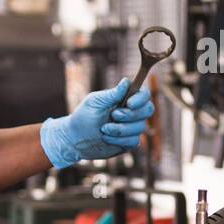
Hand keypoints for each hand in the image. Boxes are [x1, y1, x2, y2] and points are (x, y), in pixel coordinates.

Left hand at [39, 78, 154, 168]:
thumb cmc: (83, 116)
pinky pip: (134, 141)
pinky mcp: (128, 142)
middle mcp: (131, 113)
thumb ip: (112, 94)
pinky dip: (119, 140)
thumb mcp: (95, 102)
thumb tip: (127, 81)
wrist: (74, 139)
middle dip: (131, 115)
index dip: (141, 98)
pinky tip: (107, 138)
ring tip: (104, 129)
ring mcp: (131, 128)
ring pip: (140, 127)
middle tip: (113, 116)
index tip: (128, 103)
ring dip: (121, 129)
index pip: (144, 95)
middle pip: (148, 110)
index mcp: (124, 99)